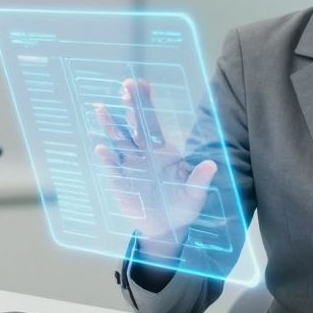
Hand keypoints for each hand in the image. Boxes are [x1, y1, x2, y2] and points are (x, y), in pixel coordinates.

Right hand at [93, 78, 216, 256]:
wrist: (166, 228)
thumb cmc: (183, 206)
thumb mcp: (195, 195)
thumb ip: (200, 180)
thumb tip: (212, 164)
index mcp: (163, 150)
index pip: (154, 122)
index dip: (147, 103)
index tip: (142, 84)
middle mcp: (144, 152)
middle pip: (135, 125)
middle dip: (131, 105)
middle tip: (125, 86)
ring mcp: (130, 165)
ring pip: (118, 140)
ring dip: (110, 125)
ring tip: (101, 108)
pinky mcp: (120, 181)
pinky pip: (112, 166)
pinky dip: (107, 158)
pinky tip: (102, 148)